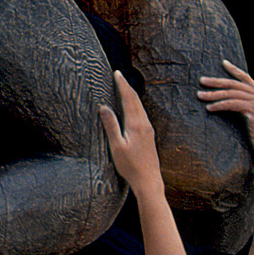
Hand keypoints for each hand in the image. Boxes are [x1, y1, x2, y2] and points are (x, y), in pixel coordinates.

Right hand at [99, 71, 163, 193]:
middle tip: (119, 76)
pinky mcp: (149, 136)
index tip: (117, 73)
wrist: (149, 181)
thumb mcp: (116, 146)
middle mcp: (144, 124)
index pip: (128, 99)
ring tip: (123, 88)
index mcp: (136, 124)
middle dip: (127, 87)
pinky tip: (131, 108)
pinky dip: (135, 105)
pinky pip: (142, 114)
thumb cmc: (130, 166)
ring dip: (131, 96)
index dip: (122, 85)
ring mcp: (149, 130)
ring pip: (140, 107)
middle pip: (136, 100)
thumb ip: (111, 125)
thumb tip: (104, 107)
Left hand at [197, 60, 253, 161]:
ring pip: (231, 94)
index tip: (224, 62)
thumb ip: (245, 106)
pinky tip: (209, 108)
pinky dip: (220, 105)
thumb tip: (227, 101)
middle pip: (235, 84)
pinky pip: (232, 104)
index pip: (246, 78)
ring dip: (213, 94)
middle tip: (201, 80)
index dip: (234, 70)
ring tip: (200, 95)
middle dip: (217, 81)